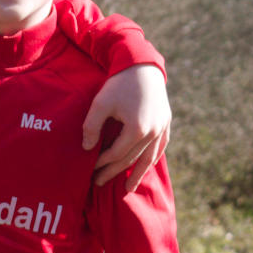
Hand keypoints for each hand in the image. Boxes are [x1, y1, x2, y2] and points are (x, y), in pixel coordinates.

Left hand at [82, 64, 169, 188]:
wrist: (142, 65)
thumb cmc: (119, 83)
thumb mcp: (100, 103)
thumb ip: (92, 127)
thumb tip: (86, 148)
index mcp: (138, 129)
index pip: (117, 153)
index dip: (103, 163)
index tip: (91, 169)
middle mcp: (154, 132)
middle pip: (132, 158)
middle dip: (115, 172)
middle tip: (99, 182)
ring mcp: (162, 127)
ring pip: (149, 157)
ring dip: (138, 173)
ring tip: (128, 187)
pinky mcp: (166, 121)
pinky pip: (160, 146)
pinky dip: (153, 158)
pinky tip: (147, 166)